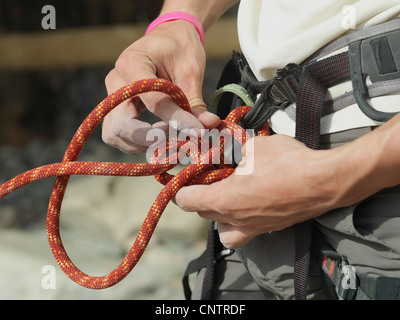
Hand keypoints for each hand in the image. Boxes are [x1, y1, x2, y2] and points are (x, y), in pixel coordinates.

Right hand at [102, 20, 219, 153]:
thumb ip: (195, 102)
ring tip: (170, 135)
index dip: (176, 120)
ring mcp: (111, 96)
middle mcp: (115, 81)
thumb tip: (209, 126)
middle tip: (177, 137)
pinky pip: (117, 135)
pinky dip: (137, 143)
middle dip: (150, 139)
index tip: (198, 132)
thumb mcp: (191, 71)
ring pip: (114, 135)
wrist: (167, 38)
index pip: (153, 101)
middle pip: (121, 125)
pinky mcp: (114, 109)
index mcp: (132, 63)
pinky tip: (159, 136)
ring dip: (142, 144)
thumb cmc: (180, 49)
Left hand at [174, 135, 338, 248]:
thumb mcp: (254, 147)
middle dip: (200, 197)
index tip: (183, 179)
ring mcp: (252, 228)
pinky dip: (238, 223)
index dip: (180, 188)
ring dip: (217, 215)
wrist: (324, 182)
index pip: (186, 200)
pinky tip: (248, 205)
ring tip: (226, 198)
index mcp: (224, 199)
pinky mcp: (268, 229)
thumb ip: (235, 151)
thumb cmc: (288, 163)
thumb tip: (231, 152)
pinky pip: (243, 233)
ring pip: (222, 230)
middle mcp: (235, 220)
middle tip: (208, 180)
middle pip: (203, 213)